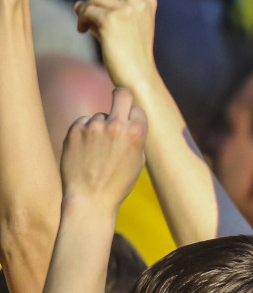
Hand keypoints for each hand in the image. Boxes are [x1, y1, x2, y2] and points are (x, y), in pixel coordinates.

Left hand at [60, 88, 146, 212]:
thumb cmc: (118, 183)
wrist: (90, 198)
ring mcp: (94, 126)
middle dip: (121, 95)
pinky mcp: (75, 130)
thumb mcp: (138, 160)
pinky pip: (83, 123)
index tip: (130, 119)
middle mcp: (116, 125)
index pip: (137, 108)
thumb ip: (136, 137)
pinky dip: (84, 133)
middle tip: (119, 97)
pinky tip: (85, 151)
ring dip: (100, 127)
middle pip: (121, 94)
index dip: (134, 116)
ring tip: (97, 151)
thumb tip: (131, 120)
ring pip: (99, 116)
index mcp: (136, 133)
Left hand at [74, 0, 157, 90]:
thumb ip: (104, 10)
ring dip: (85, 13)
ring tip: (86, 29)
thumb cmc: (130, 53)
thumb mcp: (121, 27)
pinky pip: (86, 11)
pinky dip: (82, 22)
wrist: (139, 75)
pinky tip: (85, 33)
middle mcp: (140, 0)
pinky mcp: (112, 18)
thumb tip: (78, 3)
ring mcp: (127, 8)